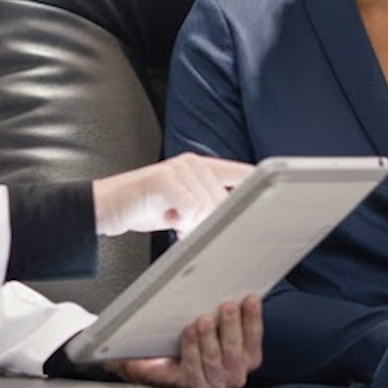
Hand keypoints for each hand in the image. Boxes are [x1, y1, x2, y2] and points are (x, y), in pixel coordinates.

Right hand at [92, 153, 251, 236]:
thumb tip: (232, 223)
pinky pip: (190, 209)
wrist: (104, 207)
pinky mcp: (164, 179)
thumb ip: (205, 207)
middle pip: (224, 202)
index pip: (241, 174)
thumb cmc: (145, 208)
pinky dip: (179, 221)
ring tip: (170, 219)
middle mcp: (193, 163)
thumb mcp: (181, 207)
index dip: (261, 184)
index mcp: (201, 167)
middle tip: (181, 224)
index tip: (283, 197)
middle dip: (207, 222)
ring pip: (208, 207)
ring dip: (190, 224)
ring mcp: (179, 168)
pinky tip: (164, 217)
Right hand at [110, 295, 263, 387]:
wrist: (188, 352)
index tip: (188, 329)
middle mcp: (214, 382)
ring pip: (238, 353)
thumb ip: (133, 363)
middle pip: (218, 363)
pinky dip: (253, 319)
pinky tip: (250, 302)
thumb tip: (119, 361)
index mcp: (189, 384)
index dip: (192, 351)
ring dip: (233, 327)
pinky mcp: (251, 357)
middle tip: (205, 317)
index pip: (193, 373)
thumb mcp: (146, 360)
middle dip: (211, 339)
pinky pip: (255, 340)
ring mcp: (235, 370)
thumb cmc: (167, 355)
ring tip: (226, 306)